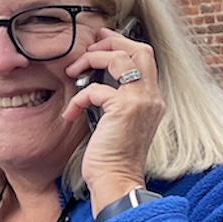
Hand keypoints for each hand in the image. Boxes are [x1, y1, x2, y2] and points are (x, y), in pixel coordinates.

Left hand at [67, 24, 163, 210]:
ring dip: (91, 60)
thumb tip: (98, 81)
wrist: (118, 181)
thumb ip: (117, 100)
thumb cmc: (113, 157)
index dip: (122, 43)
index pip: (145, 57)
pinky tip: (71, 113)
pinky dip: (78, 98)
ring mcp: (141, 101)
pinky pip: (95, 88)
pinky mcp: (124, 108)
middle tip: (88, 48)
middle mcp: (151, 97)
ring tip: (73, 72)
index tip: (100, 40)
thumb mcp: (119, 123)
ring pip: (119, 59)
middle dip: (110, 42)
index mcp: (152, 100)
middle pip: (138, 49)